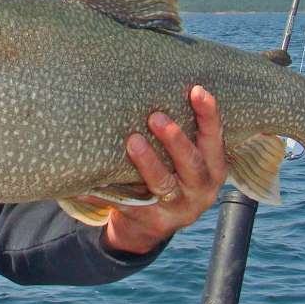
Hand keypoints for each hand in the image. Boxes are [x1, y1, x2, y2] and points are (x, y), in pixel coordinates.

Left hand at [102, 85, 226, 254]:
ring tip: (132, 141)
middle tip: (156, 117)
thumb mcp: (184, 158)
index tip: (197, 90)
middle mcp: (199, 190)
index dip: (209, 116)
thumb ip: (182, 131)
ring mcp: (175, 209)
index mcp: (213, 169)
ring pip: (163, 184)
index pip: (215, 139)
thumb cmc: (169, 174)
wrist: (149, 226)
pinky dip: (108, 193)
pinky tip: (89, 182)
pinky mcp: (149, 221)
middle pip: (193, 165)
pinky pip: (127, 205)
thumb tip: (157, 77)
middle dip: (176, 140)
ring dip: (148, 162)